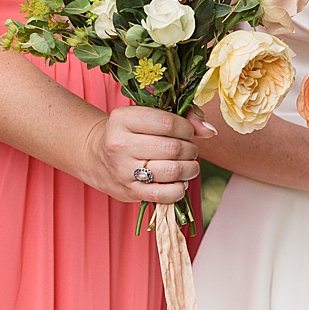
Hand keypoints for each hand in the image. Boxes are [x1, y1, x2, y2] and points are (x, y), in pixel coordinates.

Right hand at [82, 106, 208, 204]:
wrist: (99, 158)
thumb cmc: (132, 133)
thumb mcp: (148, 116)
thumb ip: (183, 116)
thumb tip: (209, 130)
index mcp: (122, 119)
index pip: (168, 123)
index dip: (187, 128)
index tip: (188, 132)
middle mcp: (119, 144)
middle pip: (173, 148)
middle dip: (190, 149)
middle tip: (189, 150)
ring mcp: (123, 170)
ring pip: (172, 171)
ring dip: (190, 169)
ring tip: (189, 165)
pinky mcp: (130, 191)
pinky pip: (165, 194)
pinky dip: (180, 189)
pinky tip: (179, 181)